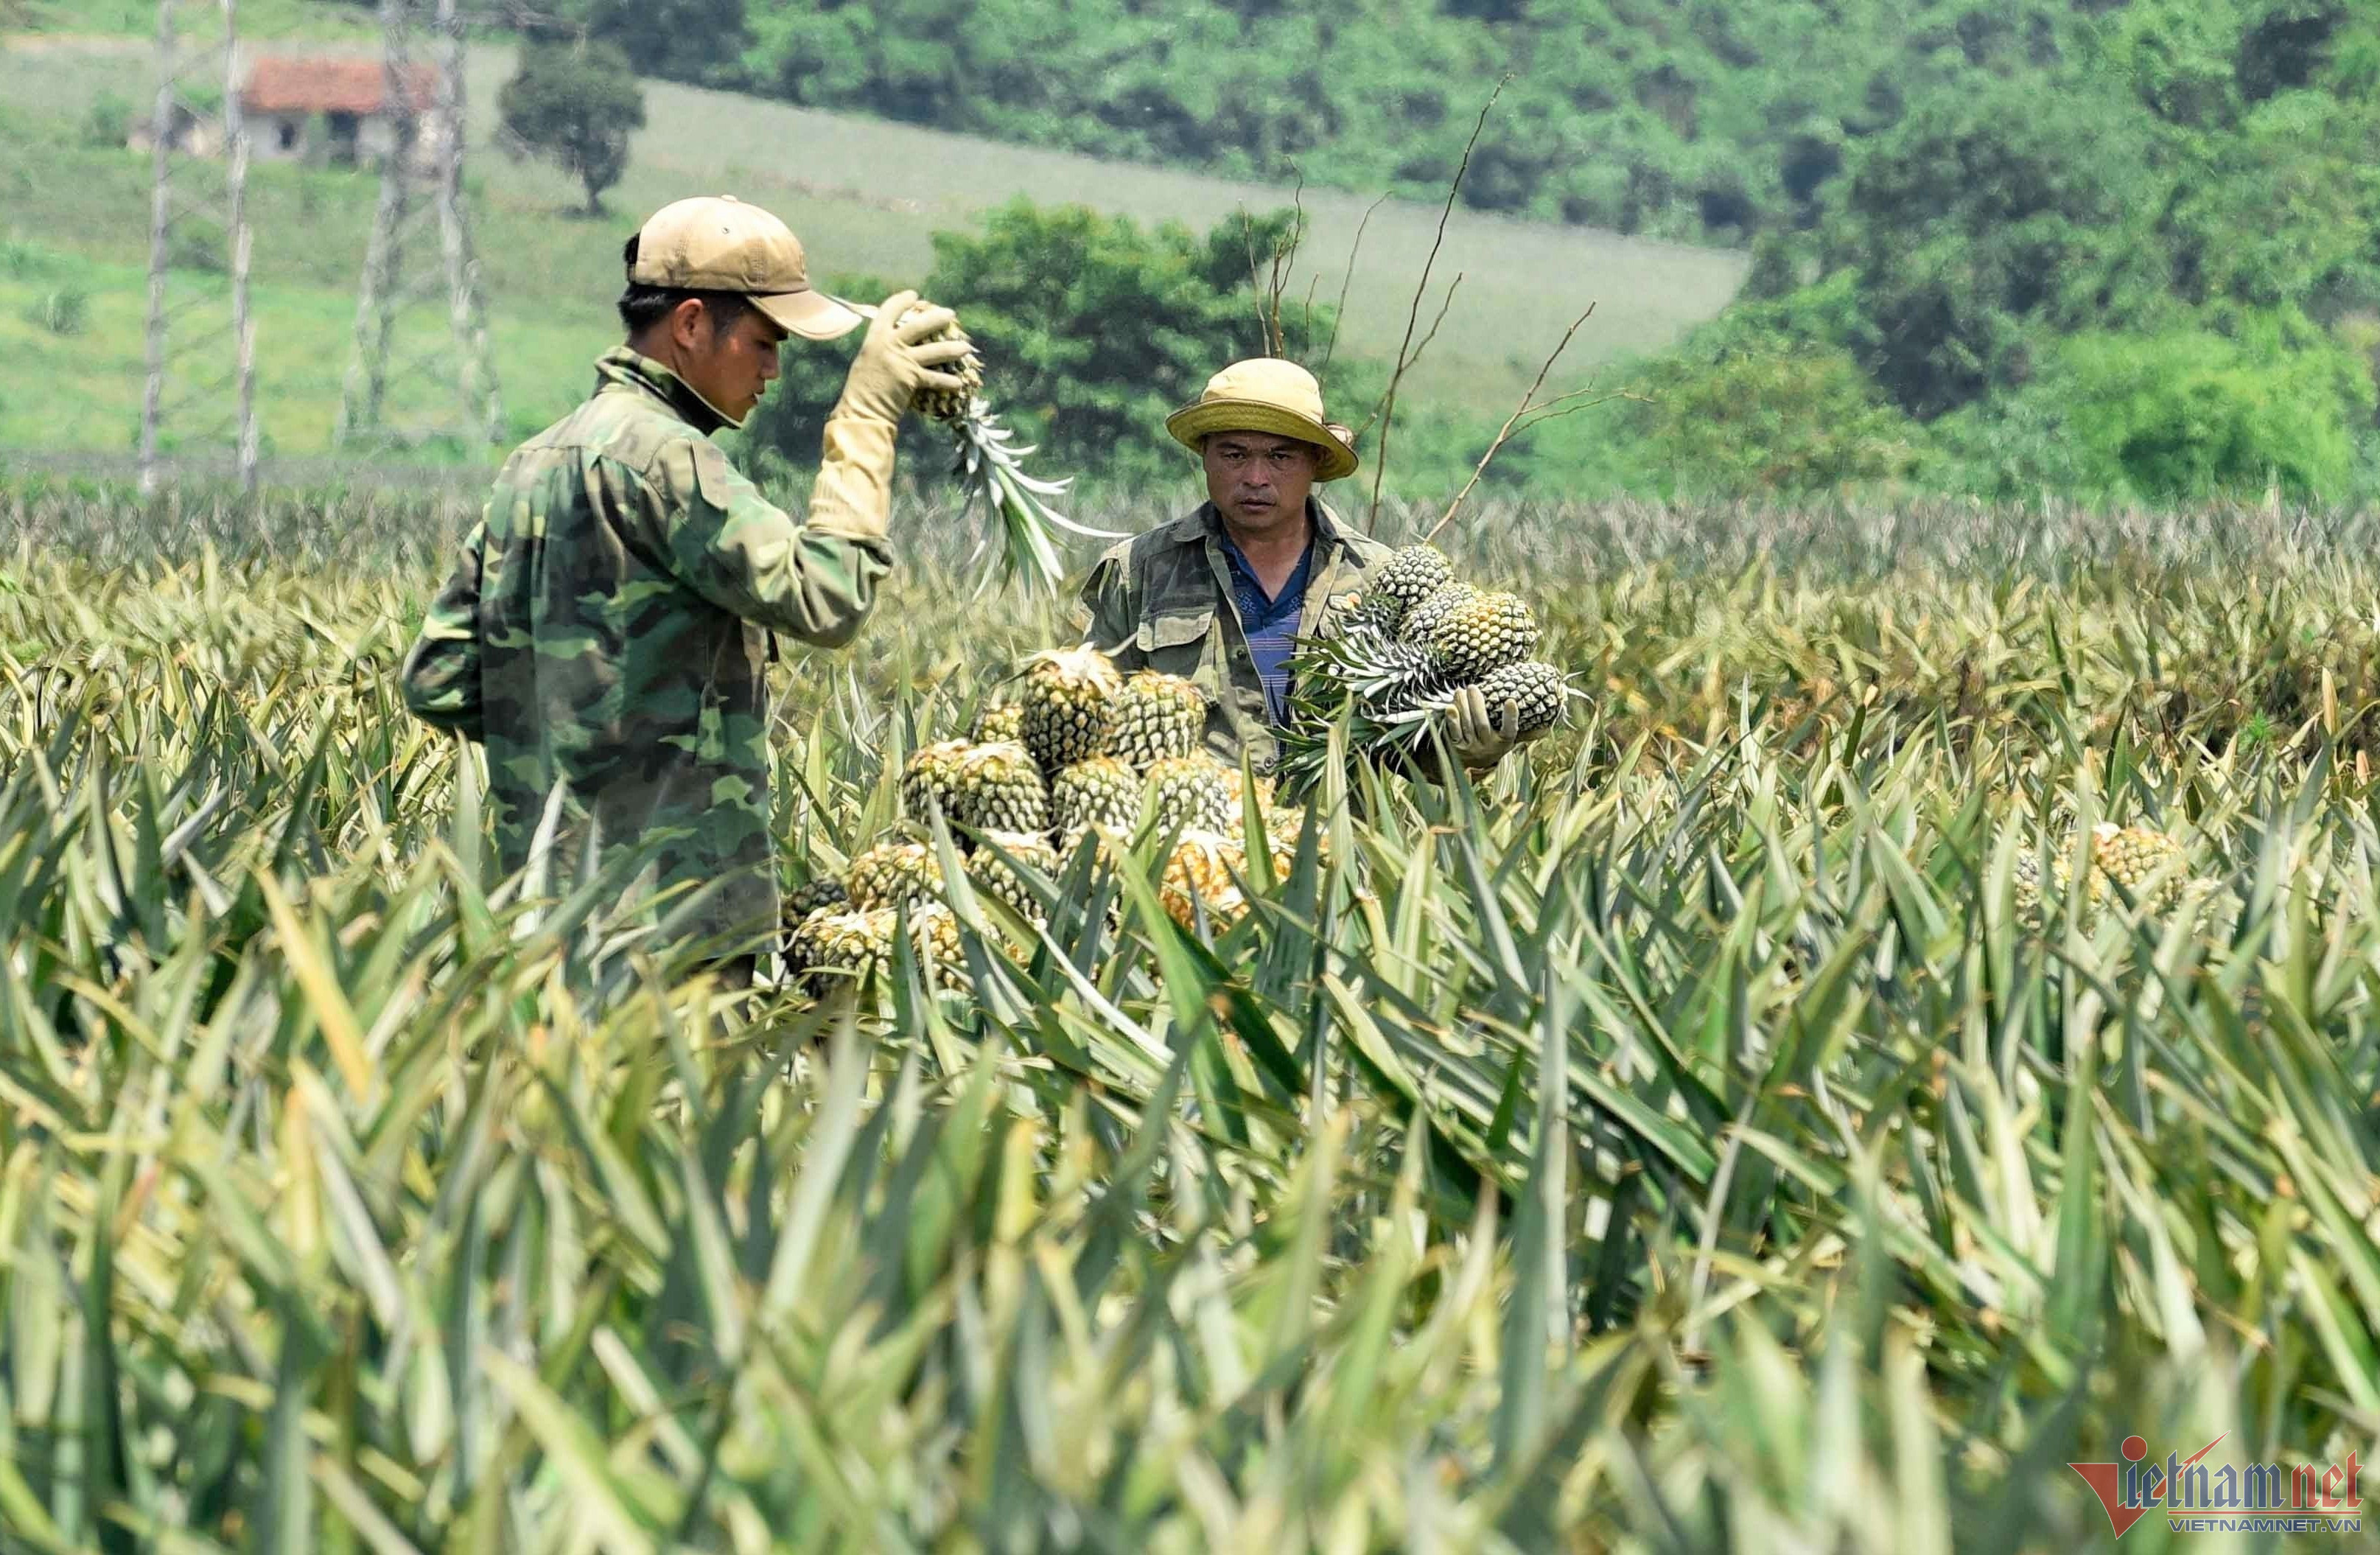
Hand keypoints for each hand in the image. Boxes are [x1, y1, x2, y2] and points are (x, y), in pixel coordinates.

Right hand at [833, 289, 975, 424]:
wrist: (861, 410)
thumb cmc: (861, 387)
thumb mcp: (867, 358)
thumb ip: (882, 346)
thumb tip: (896, 338)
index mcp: (874, 337)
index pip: (889, 310)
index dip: (902, 301)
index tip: (914, 296)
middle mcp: (889, 345)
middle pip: (918, 326)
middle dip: (936, 318)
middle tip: (950, 314)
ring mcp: (903, 361)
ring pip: (934, 351)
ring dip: (952, 349)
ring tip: (966, 347)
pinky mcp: (913, 379)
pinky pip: (935, 378)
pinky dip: (947, 381)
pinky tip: (958, 383)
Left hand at [1443, 685, 1542, 770]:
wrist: (1471, 767)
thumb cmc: (1491, 743)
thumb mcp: (1504, 738)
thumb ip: (1511, 724)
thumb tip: (1528, 705)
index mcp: (1504, 743)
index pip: (1510, 730)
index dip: (1511, 716)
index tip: (1511, 701)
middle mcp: (1488, 748)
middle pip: (1483, 724)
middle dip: (1477, 704)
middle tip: (1473, 687)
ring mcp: (1472, 749)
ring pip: (1467, 725)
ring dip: (1463, 706)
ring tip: (1461, 691)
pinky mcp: (1457, 748)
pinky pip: (1454, 733)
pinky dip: (1452, 720)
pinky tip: (1450, 707)